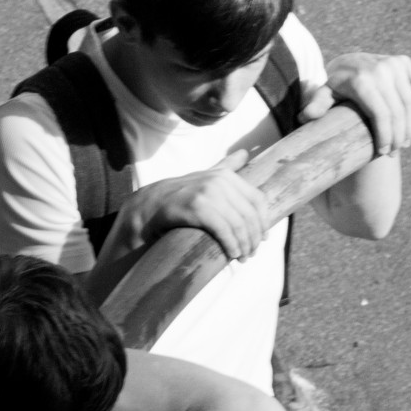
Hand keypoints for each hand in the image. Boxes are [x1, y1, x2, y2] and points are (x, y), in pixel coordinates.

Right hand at [119, 148, 270, 260]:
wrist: (147, 208)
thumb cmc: (179, 198)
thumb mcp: (204, 178)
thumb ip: (225, 166)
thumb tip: (245, 153)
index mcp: (225, 175)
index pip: (258, 200)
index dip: (263, 222)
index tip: (261, 239)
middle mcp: (218, 180)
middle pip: (250, 214)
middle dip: (253, 238)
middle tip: (250, 254)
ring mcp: (207, 192)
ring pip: (238, 224)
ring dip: (243, 245)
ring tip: (241, 257)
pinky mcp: (196, 207)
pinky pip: (223, 229)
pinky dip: (230, 244)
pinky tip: (230, 254)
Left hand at [308, 53, 410, 155]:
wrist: (348, 62)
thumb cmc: (335, 86)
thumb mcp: (324, 95)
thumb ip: (316, 104)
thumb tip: (305, 116)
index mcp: (362, 80)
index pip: (381, 114)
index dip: (385, 136)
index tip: (382, 152)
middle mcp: (380, 69)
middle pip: (398, 111)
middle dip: (398, 136)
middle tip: (394, 152)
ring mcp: (394, 63)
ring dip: (410, 126)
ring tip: (404, 143)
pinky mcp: (404, 62)